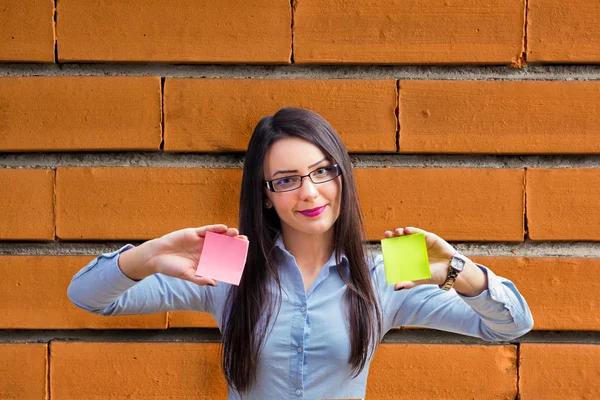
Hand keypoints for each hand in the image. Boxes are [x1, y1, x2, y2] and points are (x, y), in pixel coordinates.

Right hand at [127, 224, 246, 285]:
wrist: (156, 257)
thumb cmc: (171, 268)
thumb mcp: (187, 275)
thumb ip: (199, 279)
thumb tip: (215, 283)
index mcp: (206, 261)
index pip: (222, 258)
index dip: (232, 257)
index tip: (243, 257)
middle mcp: (205, 250)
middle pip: (223, 246)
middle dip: (234, 244)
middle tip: (245, 242)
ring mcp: (200, 241)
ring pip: (217, 237)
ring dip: (227, 235)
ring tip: (237, 234)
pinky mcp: (194, 233)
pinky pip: (207, 230)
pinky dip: (215, 229)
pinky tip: (224, 228)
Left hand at [383, 226, 454, 290]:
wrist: (451, 271)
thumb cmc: (435, 275)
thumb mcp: (420, 279)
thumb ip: (409, 282)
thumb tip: (396, 287)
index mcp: (408, 257)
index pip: (396, 249)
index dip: (390, 245)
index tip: (383, 242)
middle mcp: (413, 248)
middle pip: (400, 240)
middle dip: (393, 236)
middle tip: (387, 234)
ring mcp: (420, 242)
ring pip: (408, 235)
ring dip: (401, 232)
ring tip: (396, 231)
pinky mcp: (429, 238)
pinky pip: (419, 233)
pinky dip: (413, 231)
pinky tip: (407, 230)